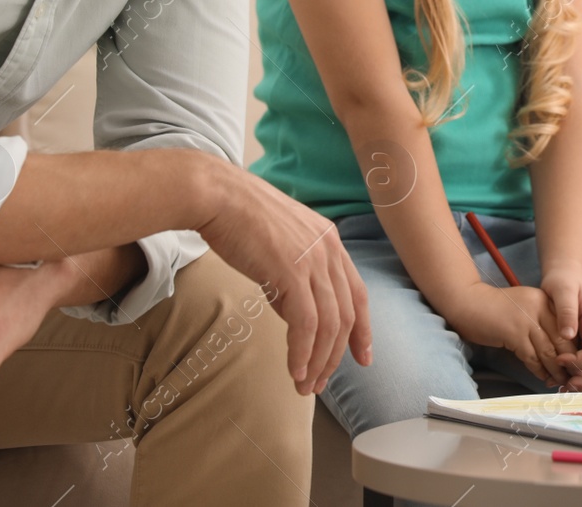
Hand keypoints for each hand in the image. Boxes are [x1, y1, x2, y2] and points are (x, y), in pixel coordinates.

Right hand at [194, 157, 370, 394]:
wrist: (218, 196)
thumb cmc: (239, 219)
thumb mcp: (280, 246)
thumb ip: (295, 276)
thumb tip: (295, 314)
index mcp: (330, 242)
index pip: (357, 293)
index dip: (363, 330)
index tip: (363, 357)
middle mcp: (329, 251)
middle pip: (347, 315)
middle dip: (336, 355)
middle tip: (321, 383)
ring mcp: (313, 260)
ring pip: (329, 324)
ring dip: (318, 361)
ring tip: (304, 385)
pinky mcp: (292, 271)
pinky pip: (306, 323)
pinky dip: (302, 351)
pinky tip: (294, 369)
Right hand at [445, 282, 570, 387]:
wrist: (469, 301)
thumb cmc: (497, 309)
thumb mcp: (527, 307)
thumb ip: (543, 322)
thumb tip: (560, 349)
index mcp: (546, 300)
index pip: (570, 328)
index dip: (576, 349)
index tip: (579, 363)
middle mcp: (540, 307)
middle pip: (564, 341)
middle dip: (570, 363)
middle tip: (574, 378)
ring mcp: (527, 320)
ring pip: (550, 352)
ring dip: (556, 371)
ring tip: (560, 381)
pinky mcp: (513, 333)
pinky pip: (532, 357)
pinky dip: (539, 370)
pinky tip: (543, 377)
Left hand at [541, 267, 581, 391]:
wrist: (565, 276)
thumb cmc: (563, 281)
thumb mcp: (562, 289)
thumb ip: (567, 310)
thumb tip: (568, 335)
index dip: (579, 361)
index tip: (559, 359)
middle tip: (566, 387)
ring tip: (560, 387)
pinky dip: (575, 377)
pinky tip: (556, 379)